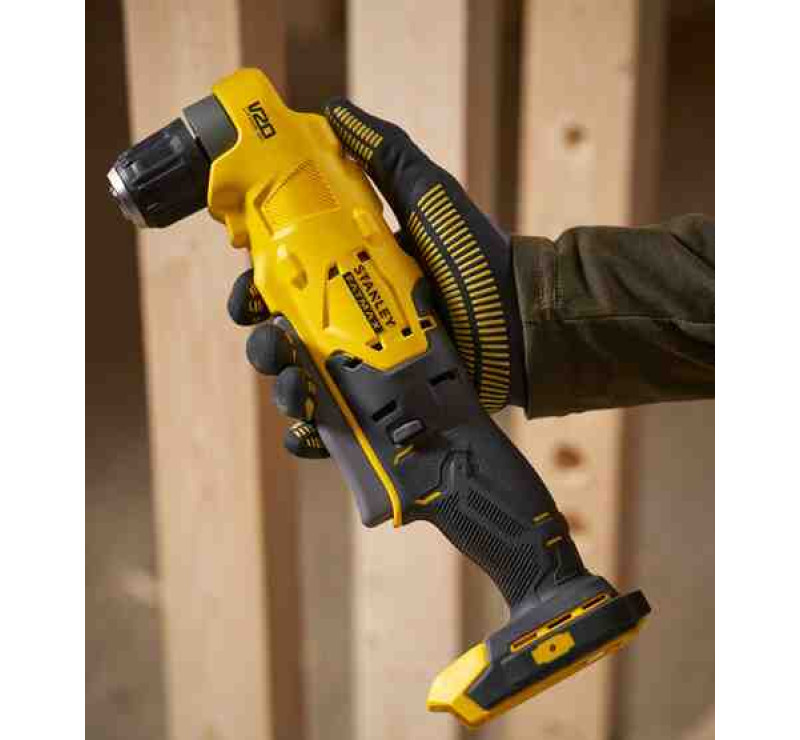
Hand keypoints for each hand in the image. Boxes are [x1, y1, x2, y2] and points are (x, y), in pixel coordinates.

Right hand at [228, 98, 525, 458]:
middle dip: (260, 343)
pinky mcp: (384, 410)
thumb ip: (385, 155)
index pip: (286, 285)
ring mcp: (366, 371)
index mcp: (350, 280)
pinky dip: (311, 435)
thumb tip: (332, 109)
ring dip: (279, 387)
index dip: (256, 288)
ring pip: (300, 386)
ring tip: (290, 380)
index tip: (247, 285)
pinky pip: (336, 429)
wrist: (523, 324)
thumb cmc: (477, 260)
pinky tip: (306, 430)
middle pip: (283, 341)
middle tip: (268, 336)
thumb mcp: (428, 197)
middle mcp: (352, 327)